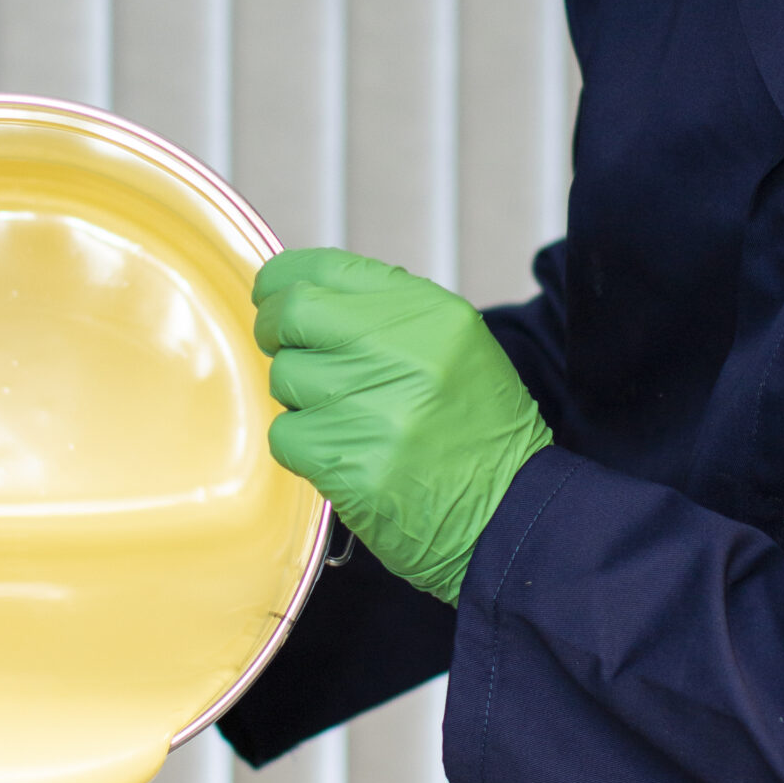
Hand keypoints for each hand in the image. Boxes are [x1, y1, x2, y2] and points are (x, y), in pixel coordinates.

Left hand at [252, 248, 552, 605]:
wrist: (509, 513)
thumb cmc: (476, 430)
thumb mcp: (454, 347)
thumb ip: (385, 316)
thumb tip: (300, 295)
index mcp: (431, 313)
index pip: (328, 269)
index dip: (285, 279)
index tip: (273, 294)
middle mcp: (401, 351)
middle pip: (293, 314)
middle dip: (275, 330)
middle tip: (287, 350)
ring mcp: (372, 408)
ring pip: (284, 377)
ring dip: (298, 397)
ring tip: (341, 416)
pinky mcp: (348, 463)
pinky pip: (286, 434)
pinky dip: (302, 446)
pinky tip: (342, 454)